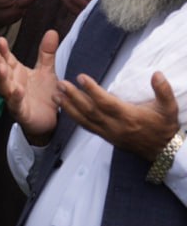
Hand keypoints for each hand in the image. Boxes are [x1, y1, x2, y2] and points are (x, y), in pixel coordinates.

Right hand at [0, 30, 60, 142]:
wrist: (49, 120)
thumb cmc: (43, 94)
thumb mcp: (47, 71)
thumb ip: (47, 53)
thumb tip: (52, 31)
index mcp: (17, 73)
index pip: (7, 59)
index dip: (3, 51)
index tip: (0, 40)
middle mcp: (12, 85)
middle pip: (1, 72)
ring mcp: (14, 99)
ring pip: (4, 88)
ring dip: (1, 79)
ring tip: (1, 68)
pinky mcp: (21, 113)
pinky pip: (16, 105)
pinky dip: (16, 98)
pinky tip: (18, 90)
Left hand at [59, 70, 179, 162]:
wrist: (164, 151)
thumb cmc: (165, 127)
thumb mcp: (169, 108)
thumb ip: (163, 91)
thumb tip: (157, 74)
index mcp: (129, 117)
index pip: (106, 102)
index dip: (92, 90)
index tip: (81, 77)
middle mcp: (115, 126)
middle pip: (90, 111)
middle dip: (73, 97)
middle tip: (60, 83)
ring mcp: (109, 133)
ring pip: (85, 121)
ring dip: (69, 107)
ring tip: (55, 95)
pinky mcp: (106, 137)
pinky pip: (87, 127)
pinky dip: (75, 118)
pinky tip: (65, 109)